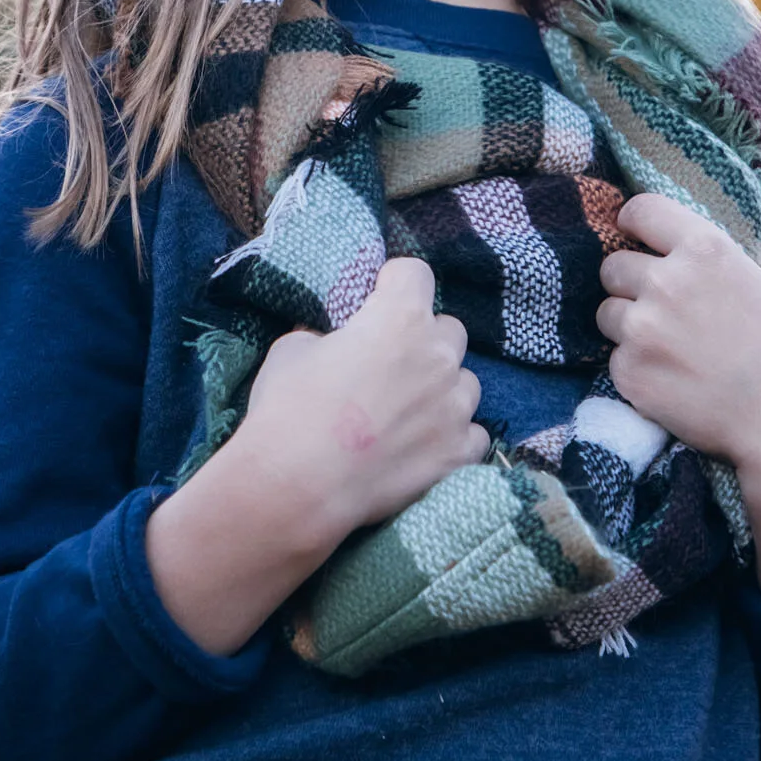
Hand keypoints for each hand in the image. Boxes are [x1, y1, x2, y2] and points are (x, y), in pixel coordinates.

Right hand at [144, 258, 485, 655]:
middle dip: (425, 340)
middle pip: (449, 329)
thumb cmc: (287, 410)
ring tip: (408, 413)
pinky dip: (454, 437)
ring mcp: (454, 407)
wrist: (297, 487)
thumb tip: (335, 345)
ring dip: (443, 390)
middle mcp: (438, 356)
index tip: (379, 299)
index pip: (415, 274)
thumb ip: (328, 338)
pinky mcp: (459, 453)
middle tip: (392, 364)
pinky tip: (425, 447)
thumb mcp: (292, 351)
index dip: (394, 284)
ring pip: (466, 383)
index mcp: (398, 318)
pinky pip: (473, 434)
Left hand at [598, 192, 760, 610]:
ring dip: (628, 323)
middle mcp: (664, 283)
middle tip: (661, 304)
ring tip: (667, 345)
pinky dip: (635, 366)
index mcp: (704, 250)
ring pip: (607, 313)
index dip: (637, 222)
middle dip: (632, 280)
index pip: (640, 210)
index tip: (639, 235)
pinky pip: (615, 358)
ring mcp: (641, 330)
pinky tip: (670, 378)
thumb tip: (748, 251)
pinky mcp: (629, 374)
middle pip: (613, 265)